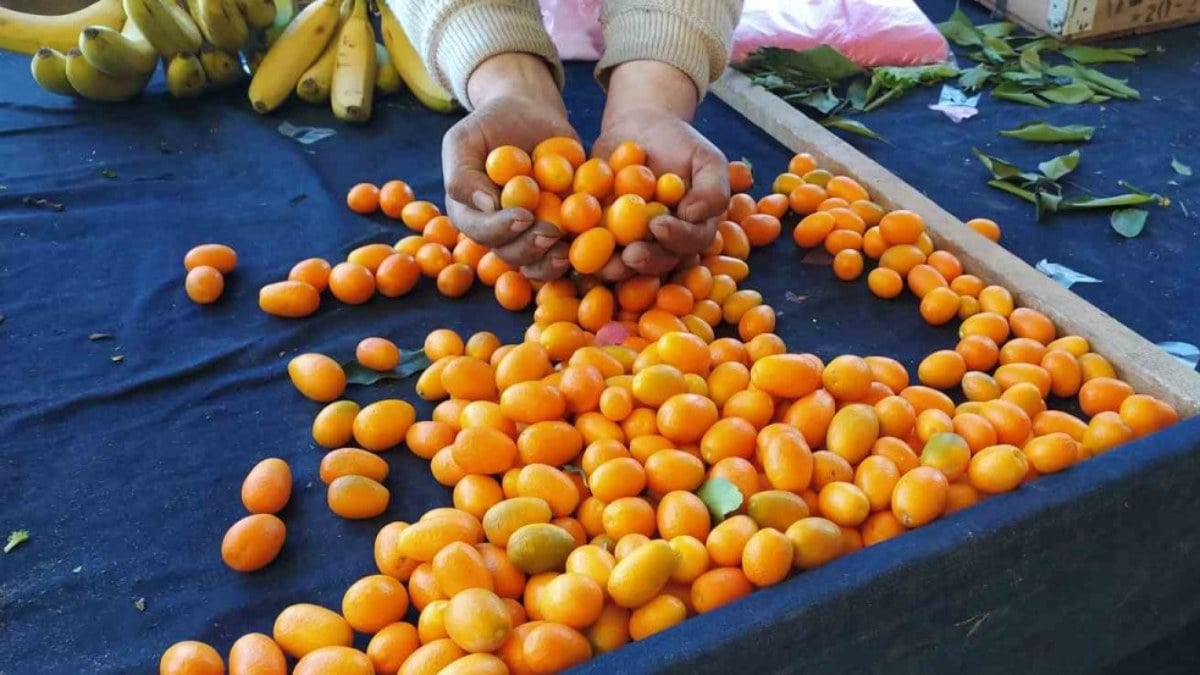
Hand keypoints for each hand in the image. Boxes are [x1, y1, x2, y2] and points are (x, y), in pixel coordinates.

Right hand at [442, 53, 576, 279]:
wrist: (529, 112)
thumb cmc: (491, 124)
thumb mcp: (465, 139)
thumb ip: (462, 173)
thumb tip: (488, 205)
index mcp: (471, 213)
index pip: (479, 231)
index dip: (500, 229)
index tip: (523, 215)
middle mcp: (499, 231)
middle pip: (509, 254)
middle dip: (530, 248)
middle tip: (551, 232)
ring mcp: (530, 234)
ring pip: (536, 263)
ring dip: (551, 262)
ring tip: (567, 249)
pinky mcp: (558, 229)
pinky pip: (566, 251)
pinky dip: (577, 253)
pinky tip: (589, 242)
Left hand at [592, 60, 728, 281]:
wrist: (639, 128)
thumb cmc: (678, 143)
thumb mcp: (705, 157)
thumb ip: (712, 187)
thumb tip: (696, 214)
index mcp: (691, 231)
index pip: (690, 242)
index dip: (676, 239)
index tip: (660, 226)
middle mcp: (662, 245)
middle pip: (657, 262)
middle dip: (644, 261)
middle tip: (630, 254)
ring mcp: (629, 244)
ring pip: (623, 264)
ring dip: (611, 268)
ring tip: (599, 264)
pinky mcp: (599, 236)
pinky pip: (590, 248)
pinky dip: (579, 250)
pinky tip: (569, 247)